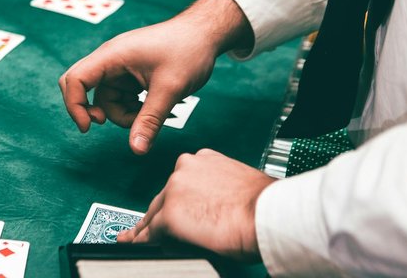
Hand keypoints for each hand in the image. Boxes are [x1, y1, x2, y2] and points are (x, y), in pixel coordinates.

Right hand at [58, 0, 252, 153]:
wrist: (205, 34)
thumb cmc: (188, 51)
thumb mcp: (169, 89)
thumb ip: (150, 120)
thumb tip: (136, 150)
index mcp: (112, 55)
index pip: (75, 80)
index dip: (74, 106)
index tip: (88, 128)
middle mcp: (110, 59)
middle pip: (84, 89)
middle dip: (95, 111)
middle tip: (111, 124)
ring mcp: (120, 67)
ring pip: (107, 99)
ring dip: (125, 114)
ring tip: (156, 115)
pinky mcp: (130, 74)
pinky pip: (121, 97)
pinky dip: (134, 108)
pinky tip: (157, 108)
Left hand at [117, 149, 275, 260]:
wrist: (269, 214)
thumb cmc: (266, 205)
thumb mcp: (238, 185)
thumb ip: (219, 190)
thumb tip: (216, 207)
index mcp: (203, 160)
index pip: (180, 184)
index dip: (172, 200)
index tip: (170, 209)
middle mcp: (185, 168)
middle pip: (163, 197)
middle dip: (156, 215)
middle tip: (145, 229)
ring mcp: (175, 190)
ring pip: (155, 214)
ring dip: (148, 229)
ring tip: (137, 240)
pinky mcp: (170, 214)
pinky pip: (151, 232)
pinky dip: (143, 241)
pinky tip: (137, 246)